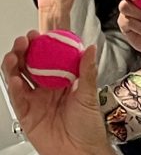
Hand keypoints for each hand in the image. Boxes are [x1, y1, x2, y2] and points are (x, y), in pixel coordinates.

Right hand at [3, 34, 113, 154]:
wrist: (80, 151)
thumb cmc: (88, 126)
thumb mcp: (89, 95)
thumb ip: (87, 72)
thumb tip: (90, 48)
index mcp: (63, 81)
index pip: (49, 59)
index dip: (42, 46)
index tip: (40, 34)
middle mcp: (47, 89)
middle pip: (30, 66)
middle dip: (25, 52)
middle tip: (24, 40)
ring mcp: (35, 101)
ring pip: (20, 79)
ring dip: (14, 65)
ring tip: (14, 54)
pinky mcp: (27, 114)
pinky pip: (18, 98)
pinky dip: (14, 87)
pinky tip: (14, 77)